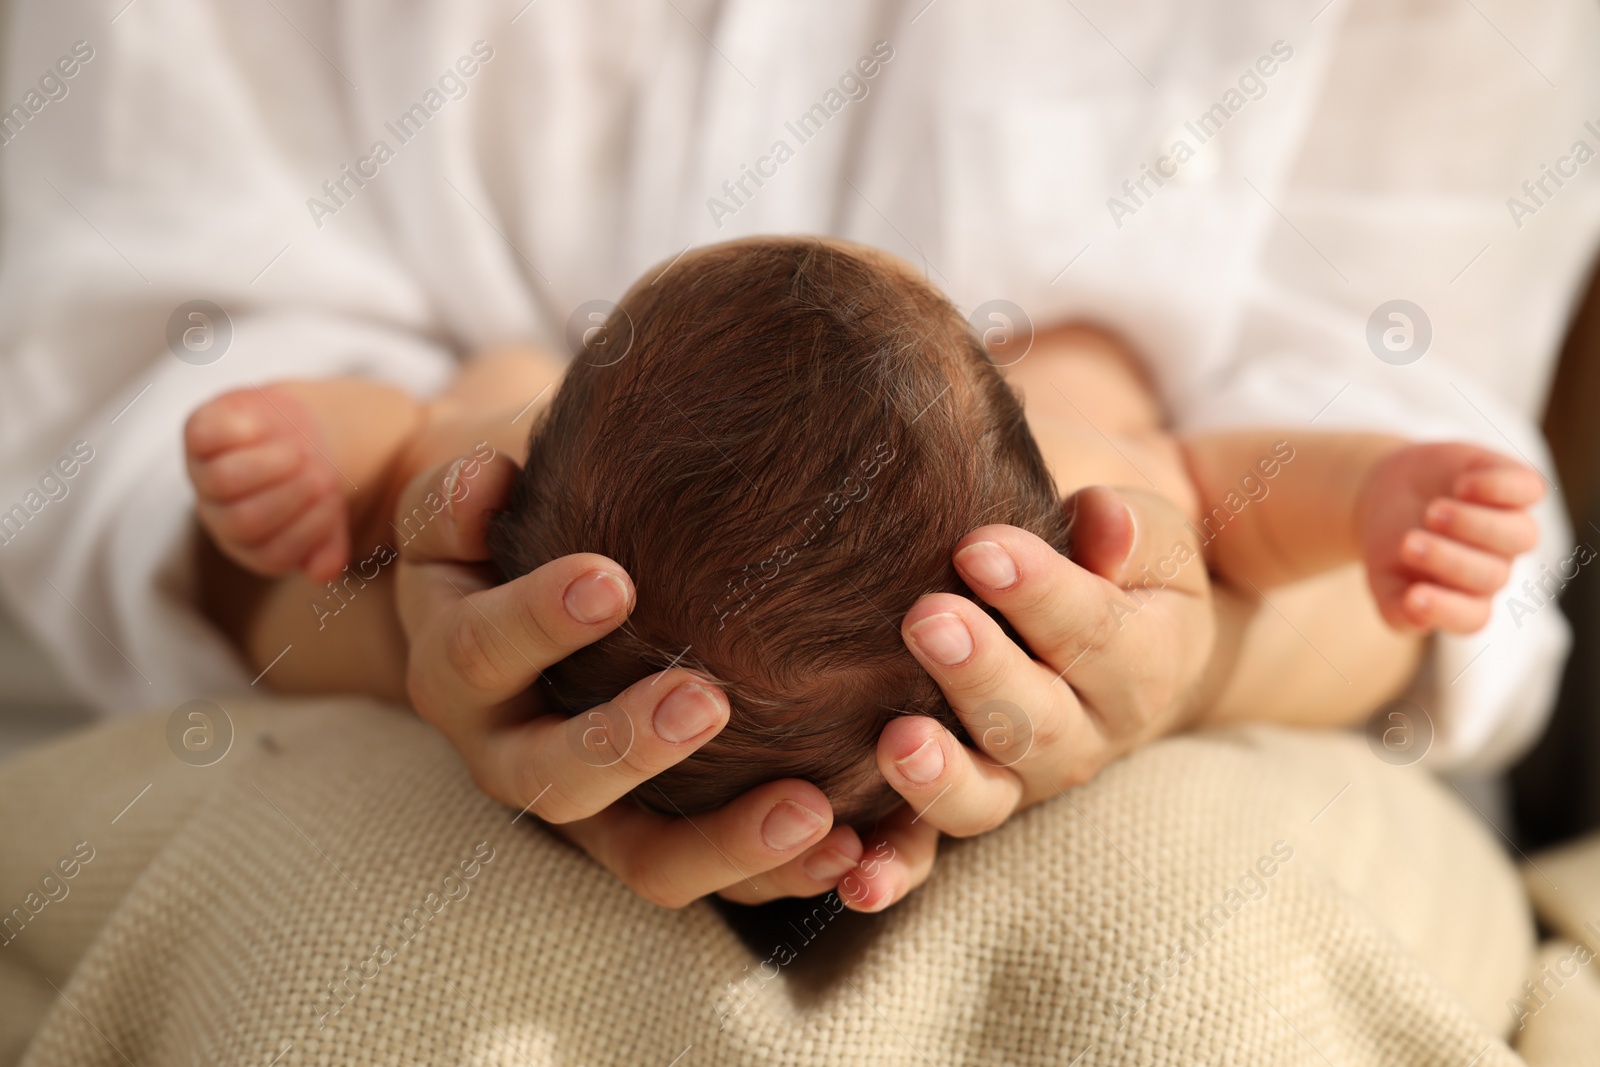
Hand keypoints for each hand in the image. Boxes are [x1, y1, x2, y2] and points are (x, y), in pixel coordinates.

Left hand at [184, 384, 349, 581]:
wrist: (291, 430)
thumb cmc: (309, 477)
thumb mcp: (326, 511)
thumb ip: (328, 544)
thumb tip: (324, 574)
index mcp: (252, 544)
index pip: (274, 555)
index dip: (308, 529)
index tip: (333, 499)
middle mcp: (221, 515)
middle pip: (243, 521)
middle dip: (290, 496)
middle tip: (319, 474)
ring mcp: (204, 474)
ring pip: (224, 480)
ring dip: (269, 465)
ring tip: (299, 452)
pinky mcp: (197, 433)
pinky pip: (204, 436)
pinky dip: (239, 431)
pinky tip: (263, 427)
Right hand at [392, 453, 866, 907]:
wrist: (516, 603)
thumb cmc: (506, 533)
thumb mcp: (466, 509)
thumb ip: (465, 495)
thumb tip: (490, 476)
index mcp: (456, 672)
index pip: (482, 652)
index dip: (538, 621)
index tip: (612, 579)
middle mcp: (510, 757)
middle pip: (556, 782)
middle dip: (630, 747)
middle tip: (706, 702)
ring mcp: (587, 813)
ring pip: (644, 857)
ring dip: (727, 843)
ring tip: (811, 808)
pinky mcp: (651, 838)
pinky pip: (715, 874)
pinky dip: (779, 871)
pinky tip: (852, 843)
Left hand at [843, 486, 1215, 909]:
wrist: (1109, 616)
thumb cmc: (1112, 559)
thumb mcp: (1147, 535)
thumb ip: (1130, 530)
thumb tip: (1104, 524)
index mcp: (1143, 666)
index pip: (1096, 635)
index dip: (1039, 593)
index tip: (978, 547)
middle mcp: (1084, 737)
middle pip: (1037, 723)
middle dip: (981, 675)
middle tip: (926, 620)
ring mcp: (1018, 781)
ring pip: (985, 797)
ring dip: (938, 777)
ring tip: (895, 740)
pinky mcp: (960, 803)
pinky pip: (925, 850)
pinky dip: (891, 868)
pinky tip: (852, 876)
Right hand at [1358, 442, 1542, 632]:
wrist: (1393, 491)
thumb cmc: (1391, 543)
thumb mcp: (1383, 579)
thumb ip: (1396, 607)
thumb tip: (1413, 608)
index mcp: (1465, 597)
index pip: (1472, 617)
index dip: (1446, 610)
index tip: (1411, 597)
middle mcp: (1494, 564)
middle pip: (1492, 575)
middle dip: (1450, 560)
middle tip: (1407, 543)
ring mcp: (1508, 525)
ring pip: (1521, 536)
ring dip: (1476, 526)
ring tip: (1434, 512)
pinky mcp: (1515, 485)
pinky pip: (1531, 490)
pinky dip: (1499, 488)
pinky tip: (1462, 485)